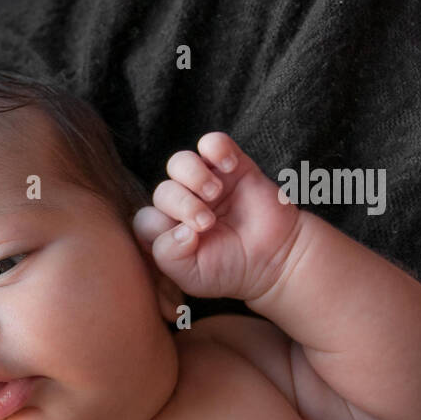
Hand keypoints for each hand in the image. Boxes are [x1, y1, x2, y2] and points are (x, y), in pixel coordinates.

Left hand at [132, 132, 301, 301]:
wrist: (276, 258)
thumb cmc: (230, 270)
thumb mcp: (192, 277)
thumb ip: (169, 257)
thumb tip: (176, 230)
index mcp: (166, 231)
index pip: (145, 219)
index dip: (161, 227)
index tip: (190, 240)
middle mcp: (182, 204)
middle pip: (163, 191)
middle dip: (182, 205)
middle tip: (207, 222)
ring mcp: (206, 183)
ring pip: (180, 162)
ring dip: (193, 176)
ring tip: (214, 193)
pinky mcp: (232, 166)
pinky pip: (213, 142)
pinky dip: (216, 148)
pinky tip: (229, 167)